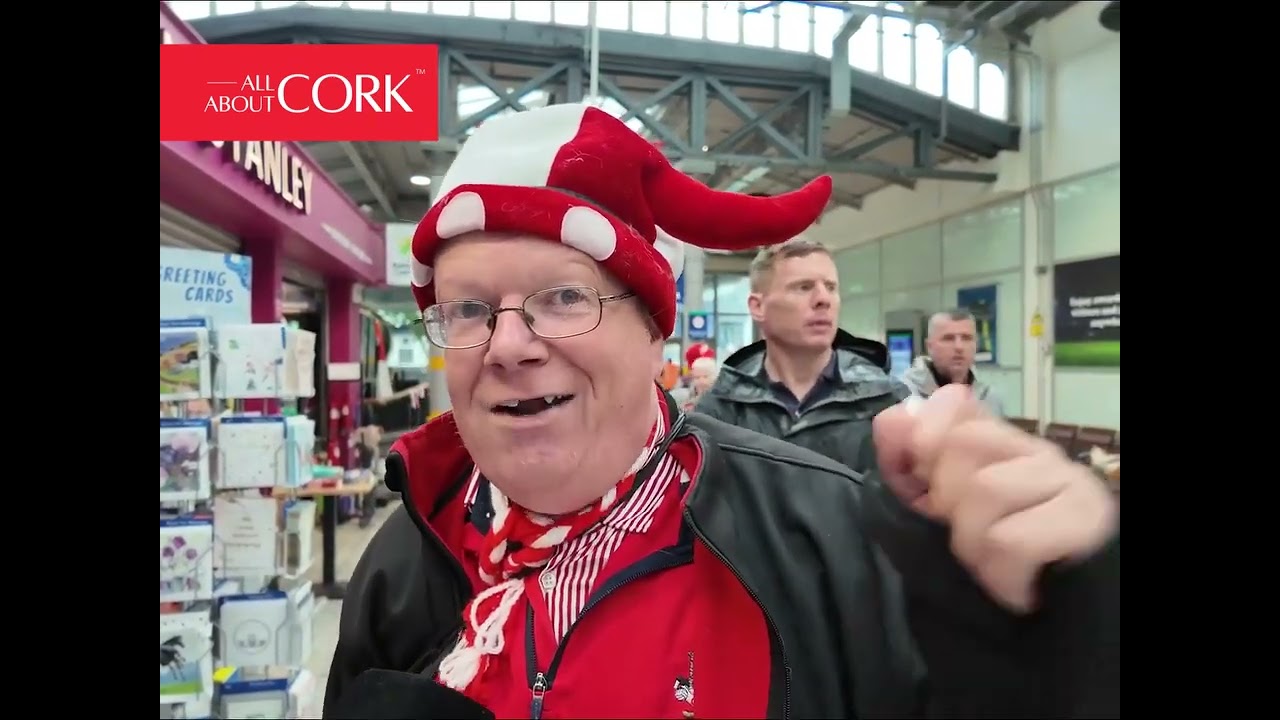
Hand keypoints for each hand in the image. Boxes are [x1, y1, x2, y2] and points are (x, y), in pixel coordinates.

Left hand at [873, 385, 1117, 612]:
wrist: (1069, 628)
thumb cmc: (1002, 573)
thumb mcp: (944, 522)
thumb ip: (913, 473)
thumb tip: (893, 416)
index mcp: (1002, 449)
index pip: (955, 405)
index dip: (925, 436)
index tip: (923, 483)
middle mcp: (1038, 454)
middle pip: (961, 445)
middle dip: (947, 506)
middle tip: (973, 544)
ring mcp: (1068, 482)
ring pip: (985, 491)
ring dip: (974, 549)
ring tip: (999, 571)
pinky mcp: (1086, 520)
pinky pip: (1011, 540)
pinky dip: (1002, 576)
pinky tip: (1019, 590)